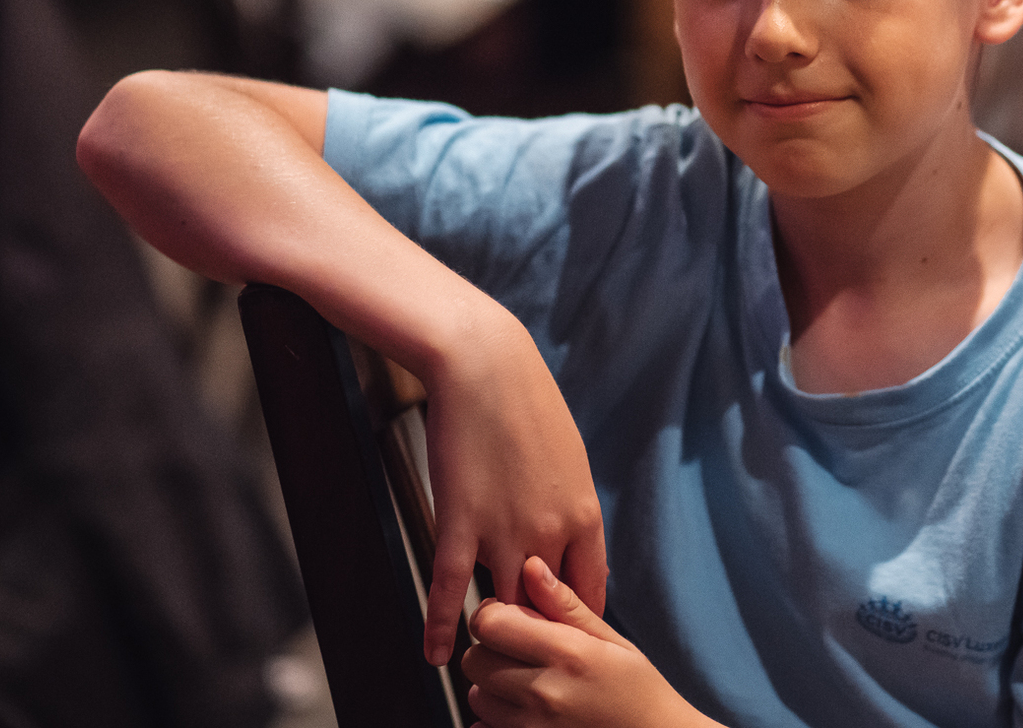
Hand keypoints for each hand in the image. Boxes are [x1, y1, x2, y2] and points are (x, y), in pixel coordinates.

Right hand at [421, 320, 607, 664]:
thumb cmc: (528, 404)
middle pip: (546, 609)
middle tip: (525, 657)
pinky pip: (449, 590)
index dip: (575, 622)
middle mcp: (550, 532)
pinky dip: (440, 627)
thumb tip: (575, 545)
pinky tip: (434, 654)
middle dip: (536, 635)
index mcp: (584, 515)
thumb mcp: (570, 460)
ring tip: (484, 657)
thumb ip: (571, 509)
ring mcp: (504, 531)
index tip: (565, 637)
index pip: (588, 593)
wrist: (486, 365)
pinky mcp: (459, 522)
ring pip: (500, 606)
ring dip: (492, 632)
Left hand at [461, 557, 716, 727]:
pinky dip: (496, 718)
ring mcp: (534, 727)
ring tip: (526, 682)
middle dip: (491, 649)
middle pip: (474, 659)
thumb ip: (565, 604)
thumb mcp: (611, 639)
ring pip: (476, 696)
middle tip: (519, 650)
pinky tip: (527, 711)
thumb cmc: (639, 689)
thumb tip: (532, 565)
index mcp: (567, 653)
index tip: (512, 616)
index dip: (494, 613)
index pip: (490, 623)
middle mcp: (545, 692)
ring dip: (492, 686)